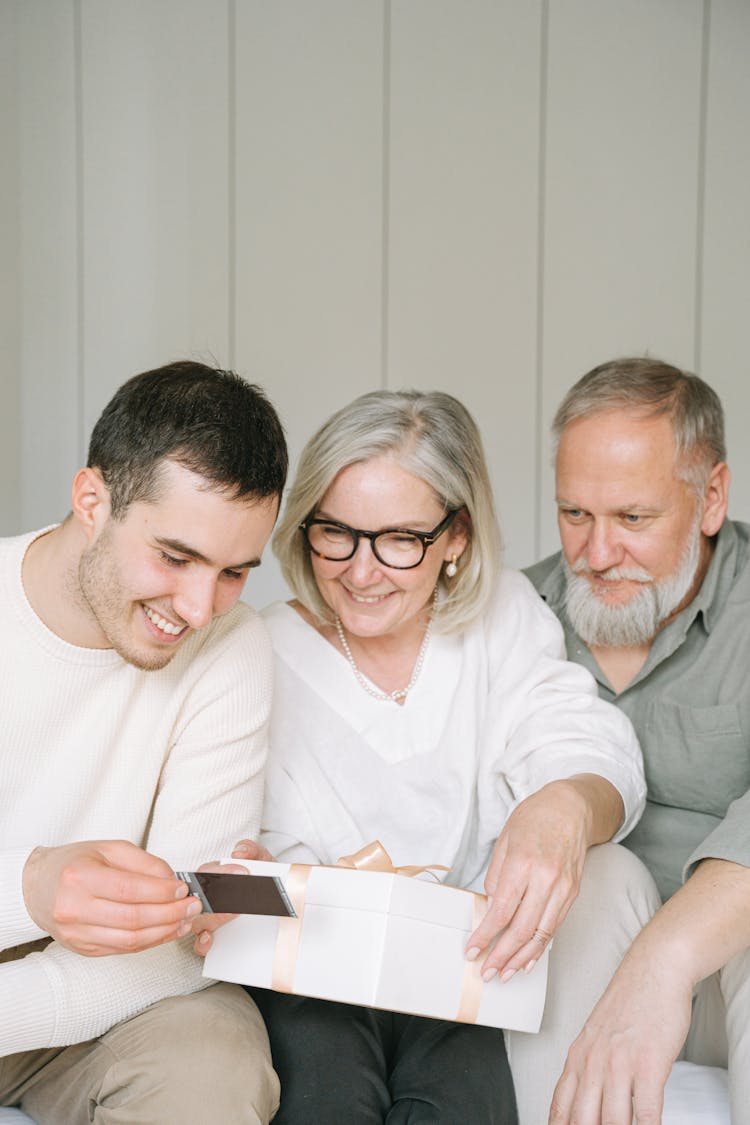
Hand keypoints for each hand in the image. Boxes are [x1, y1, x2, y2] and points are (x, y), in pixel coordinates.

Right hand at [22, 839, 201, 956]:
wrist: (37, 887)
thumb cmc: (74, 863)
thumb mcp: (108, 849)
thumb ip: (143, 862)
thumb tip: (172, 880)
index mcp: (79, 877)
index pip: (129, 889)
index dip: (161, 892)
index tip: (183, 889)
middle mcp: (74, 908)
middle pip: (132, 919)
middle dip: (169, 914)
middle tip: (192, 906)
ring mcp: (76, 933)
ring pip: (129, 940)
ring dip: (163, 932)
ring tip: (184, 921)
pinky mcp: (82, 949)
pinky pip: (122, 949)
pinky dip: (149, 942)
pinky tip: (165, 931)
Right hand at [192, 839, 274, 955]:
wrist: (282, 899)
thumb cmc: (264, 878)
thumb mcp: (261, 860)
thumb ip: (251, 850)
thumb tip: (239, 852)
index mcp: (215, 876)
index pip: (206, 872)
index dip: (221, 873)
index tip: (243, 872)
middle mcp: (208, 898)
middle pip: (200, 898)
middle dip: (219, 896)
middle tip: (241, 896)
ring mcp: (209, 919)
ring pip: (198, 919)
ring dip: (213, 918)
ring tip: (234, 913)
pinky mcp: (215, 938)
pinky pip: (200, 943)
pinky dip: (202, 942)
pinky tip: (211, 937)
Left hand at [466, 780, 590, 979]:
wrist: (573, 807)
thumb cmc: (536, 817)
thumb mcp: (505, 839)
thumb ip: (496, 875)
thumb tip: (490, 907)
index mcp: (523, 863)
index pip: (501, 911)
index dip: (485, 936)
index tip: (472, 951)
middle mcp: (546, 879)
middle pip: (521, 929)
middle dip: (501, 955)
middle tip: (486, 972)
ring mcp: (563, 888)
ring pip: (541, 934)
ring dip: (521, 958)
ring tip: (505, 973)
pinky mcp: (573, 893)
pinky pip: (554, 926)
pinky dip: (540, 946)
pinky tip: (528, 958)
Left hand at [548, 951, 691, 1123]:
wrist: (655, 969)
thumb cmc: (631, 1001)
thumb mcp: (598, 1034)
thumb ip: (589, 1067)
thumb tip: (587, 1101)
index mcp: (578, 1055)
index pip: (560, 1108)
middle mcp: (593, 1061)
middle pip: (582, 1120)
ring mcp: (619, 1063)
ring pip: (612, 1122)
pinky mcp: (649, 1064)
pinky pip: (647, 1113)